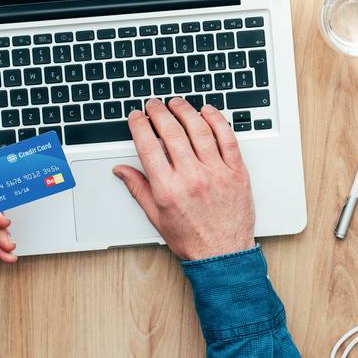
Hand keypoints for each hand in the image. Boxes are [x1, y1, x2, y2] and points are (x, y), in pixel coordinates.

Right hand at [113, 97, 254, 260]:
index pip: (148, 146)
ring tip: (177, 103)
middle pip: (172, 132)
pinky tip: (208, 112)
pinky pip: (227, 138)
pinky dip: (217, 121)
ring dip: (185, 111)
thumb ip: (138, 188)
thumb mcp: (156, 217)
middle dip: (159, 112)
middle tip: (154, 104)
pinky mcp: (236, 172)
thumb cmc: (191, 239)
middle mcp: (191, 177)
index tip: (136, 116)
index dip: (139, 125)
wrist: (223, 254)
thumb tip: (121, 170)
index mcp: (168, 188)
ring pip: (199, 130)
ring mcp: (216, 172)